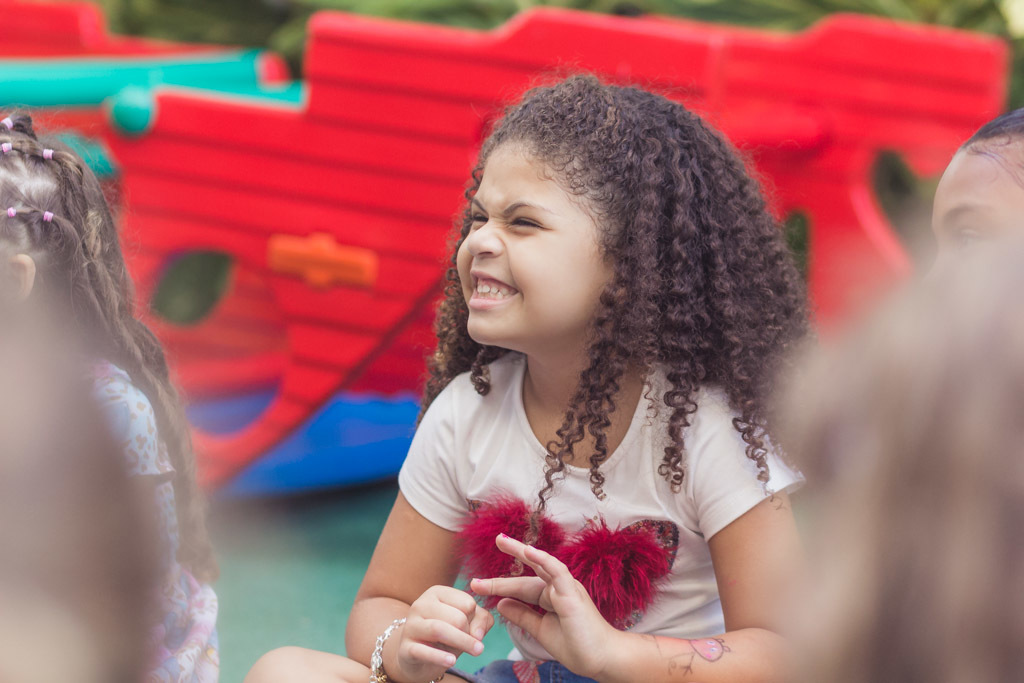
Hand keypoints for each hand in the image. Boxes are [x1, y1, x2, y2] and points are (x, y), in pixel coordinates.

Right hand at [388, 585, 493, 681]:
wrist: (416, 656)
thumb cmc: (446, 635)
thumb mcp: (466, 623)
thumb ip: (481, 620)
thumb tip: (477, 635)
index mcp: (437, 593)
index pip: (467, 603)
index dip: (475, 619)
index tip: (471, 629)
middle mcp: (421, 604)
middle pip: (457, 618)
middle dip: (468, 633)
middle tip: (471, 644)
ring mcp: (410, 625)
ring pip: (439, 630)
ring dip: (462, 642)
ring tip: (476, 652)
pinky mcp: (405, 648)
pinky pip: (423, 651)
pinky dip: (440, 657)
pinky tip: (452, 661)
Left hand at [469, 534, 620, 678]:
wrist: (600, 659)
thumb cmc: (576, 645)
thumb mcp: (541, 630)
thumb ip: (523, 616)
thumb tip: (501, 603)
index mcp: (551, 597)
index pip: (521, 587)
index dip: (499, 585)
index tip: (475, 584)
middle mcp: (558, 588)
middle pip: (530, 570)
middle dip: (512, 555)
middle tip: (496, 539)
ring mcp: (566, 588)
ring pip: (542, 564)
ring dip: (523, 551)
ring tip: (503, 541)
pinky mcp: (573, 593)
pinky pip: (557, 572)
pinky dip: (543, 560)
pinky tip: (528, 552)